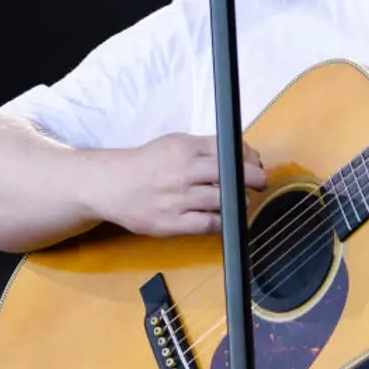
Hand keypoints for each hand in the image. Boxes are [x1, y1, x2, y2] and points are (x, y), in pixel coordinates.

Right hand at [98, 133, 266, 236]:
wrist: (110, 185)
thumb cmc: (147, 165)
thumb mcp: (175, 144)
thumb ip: (206, 148)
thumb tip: (246, 156)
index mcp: (184, 148)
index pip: (228, 148)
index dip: (248, 157)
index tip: (255, 164)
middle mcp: (182, 171)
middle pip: (232, 173)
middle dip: (254, 178)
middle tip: (259, 183)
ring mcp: (177, 198)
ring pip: (223, 199)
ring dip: (239, 201)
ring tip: (240, 200)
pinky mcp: (172, 222)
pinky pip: (209, 224)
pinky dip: (223, 221)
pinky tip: (225, 217)